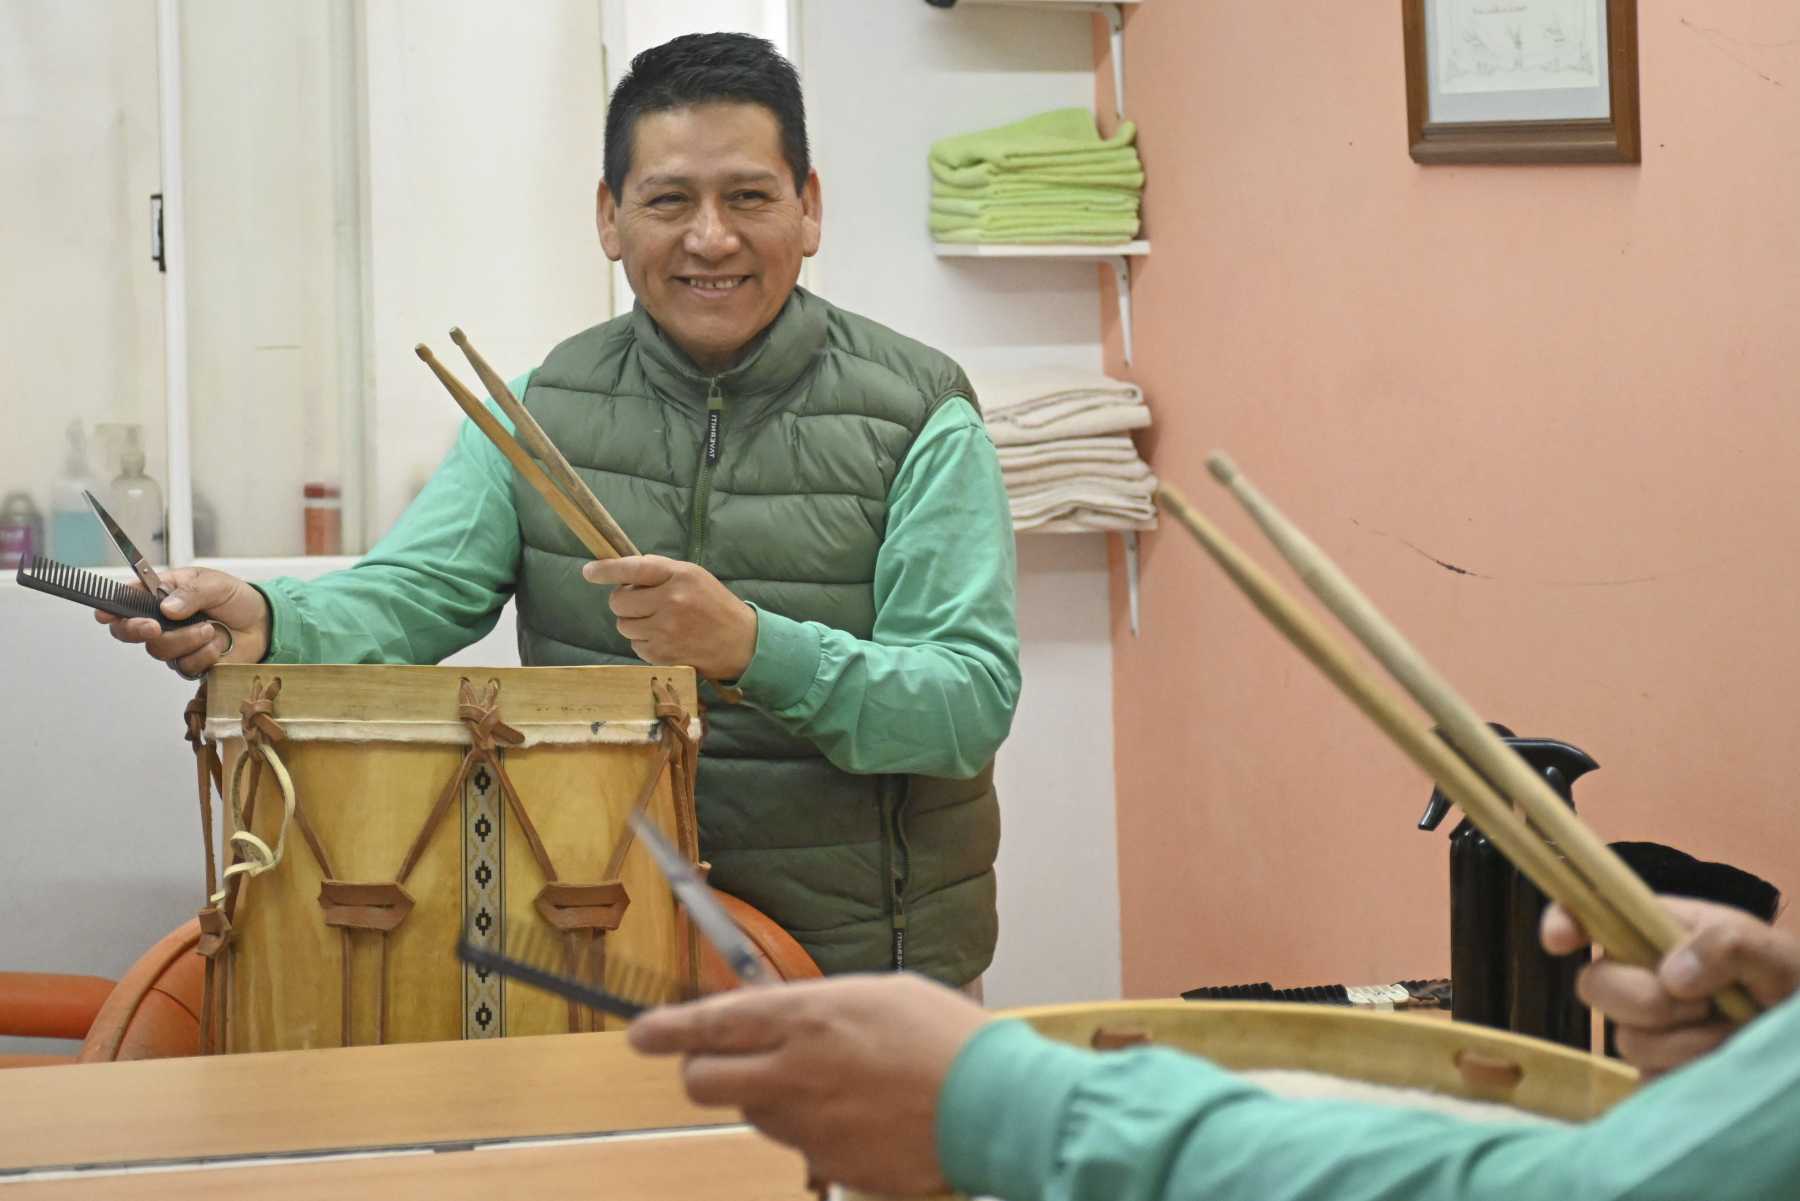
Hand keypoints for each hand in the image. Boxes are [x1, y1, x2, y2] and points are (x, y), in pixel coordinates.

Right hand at [94, 567, 269, 679]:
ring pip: (160, 650)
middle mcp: (162, 621)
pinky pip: (185, 666)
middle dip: (139, 630)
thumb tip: (167, 608)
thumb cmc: (235, 599)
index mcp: (161, 595)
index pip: (126, 602)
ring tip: (210, 628)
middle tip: (156, 626)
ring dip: (187, 640)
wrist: (263, 624)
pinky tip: (217, 644)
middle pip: (130, 632)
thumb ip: (191, 593)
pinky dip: (203, 655)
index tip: (106, 614)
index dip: (111, 609)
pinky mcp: (190, 664)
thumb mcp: (214, 584)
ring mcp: (174, 644)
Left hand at [580, 555, 756, 680]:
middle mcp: (670, 602)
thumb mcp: (693, 576)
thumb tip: (621, 573)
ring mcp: (665, 631)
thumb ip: (659, 572)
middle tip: (642, 603)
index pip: (632, 569)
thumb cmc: (714, 604)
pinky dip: (645, 642)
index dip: (606, 570)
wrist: (742, 643)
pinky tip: (666, 639)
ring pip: (623, 626)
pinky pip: (635, 646)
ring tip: (659, 622)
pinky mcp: (663, 655)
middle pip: (618, 602)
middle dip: (624, 602)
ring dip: (634, 623)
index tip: (590, 572)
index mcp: (679, 577)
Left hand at [628, 974, 987, 1195]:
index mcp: (807, 1016)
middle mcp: (794, 1070)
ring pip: (750, 1112)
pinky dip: (811, 1128)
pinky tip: (855, 1114)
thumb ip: (815, 1006)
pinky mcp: (828, 1165)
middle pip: (704, 1080)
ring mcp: (808, 1124)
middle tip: (721, 1061)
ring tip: (826, 1083)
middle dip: (701, 1069)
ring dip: (766, 1097)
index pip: (713, 1022)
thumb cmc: (944, 1037)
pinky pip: (798, 1144)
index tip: (640, 1034)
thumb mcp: (875, 996)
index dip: (668, 1029)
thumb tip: (776, 1015)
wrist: (993, 1104)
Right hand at [1542, 896, 1799, 1075]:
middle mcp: (1639, 976)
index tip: (1560, 942)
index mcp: (1653, 931)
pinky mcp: (1655, 1075)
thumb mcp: (1770, 951)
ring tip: (1732, 1036)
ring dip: (1686, 1044)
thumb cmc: (1787, 984)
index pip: (1588, 914)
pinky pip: (1646, 1082)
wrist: (1799, 1044)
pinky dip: (1686, 1077)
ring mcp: (1645, 1029)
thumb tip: (1670, 977)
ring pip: (1627, 1041)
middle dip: (1644, 1000)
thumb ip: (1726, 946)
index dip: (1563, 922)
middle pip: (1593, 985)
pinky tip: (1718, 1068)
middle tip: (1701, 1005)